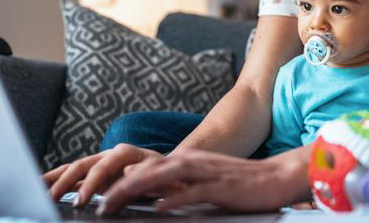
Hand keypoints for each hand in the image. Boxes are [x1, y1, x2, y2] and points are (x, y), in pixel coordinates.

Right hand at [42, 143, 162, 205]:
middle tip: (53, 199)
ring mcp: (99, 164)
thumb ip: (147, 175)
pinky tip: (41, 187)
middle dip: (66, 182)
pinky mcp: (94, 176)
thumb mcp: (164, 177)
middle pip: (82, 165)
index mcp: (126, 154)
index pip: (104, 166)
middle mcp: (109, 155)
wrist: (169, 175)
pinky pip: (71, 177)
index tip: (83, 201)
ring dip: (55, 179)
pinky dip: (56, 180)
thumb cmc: (168, 179)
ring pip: (73, 169)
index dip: (92, 183)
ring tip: (36, 189)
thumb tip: (128, 171)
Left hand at [97, 147, 310, 214]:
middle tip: (91, 202)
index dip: (115, 181)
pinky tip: (158, 207)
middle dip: (115, 187)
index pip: (142, 169)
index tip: (92, 195)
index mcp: (183, 162)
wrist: (277, 177)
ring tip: (111, 204)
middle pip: (144, 171)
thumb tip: (147, 195)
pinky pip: (194, 192)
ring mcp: (205, 173)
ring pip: (162, 178)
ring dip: (134, 190)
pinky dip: (174, 199)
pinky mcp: (221, 186)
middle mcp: (190, 163)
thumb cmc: (238, 185)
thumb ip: (175, 187)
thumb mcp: (201, 184)